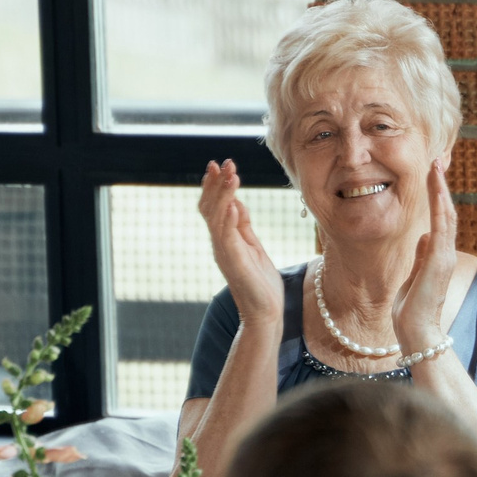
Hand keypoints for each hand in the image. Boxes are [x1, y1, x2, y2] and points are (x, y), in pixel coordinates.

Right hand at [197, 159, 282, 329]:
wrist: (266, 314)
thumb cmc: (262, 283)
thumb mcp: (253, 246)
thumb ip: (243, 225)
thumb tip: (236, 202)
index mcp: (225, 239)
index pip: (214, 206)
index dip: (215, 185)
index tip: (220, 164)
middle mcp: (220, 244)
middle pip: (210, 208)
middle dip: (216, 183)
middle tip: (223, 162)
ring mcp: (225, 253)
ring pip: (216, 218)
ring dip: (223, 195)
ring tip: (231, 175)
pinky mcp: (234, 263)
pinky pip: (227, 238)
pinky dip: (228, 219)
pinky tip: (233, 203)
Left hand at [394, 161, 458, 353]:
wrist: (417, 332)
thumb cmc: (412, 310)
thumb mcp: (413, 276)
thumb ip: (421, 255)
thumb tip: (423, 235)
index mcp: (438, 256)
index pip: (441, 220)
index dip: (437, 196)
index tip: (432, 174)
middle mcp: (445, 253)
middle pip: (447, 211)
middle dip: (440, 185)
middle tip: (437, 159)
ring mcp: (445, 256)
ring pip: (447, 214)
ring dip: (441, 188)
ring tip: (436, 165)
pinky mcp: (439, 260)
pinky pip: (442, 226)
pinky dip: (440, 204)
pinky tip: (436, 186)